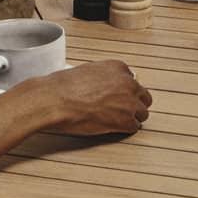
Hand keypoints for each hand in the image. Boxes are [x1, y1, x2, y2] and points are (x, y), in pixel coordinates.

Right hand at [36, 60, 152, 135]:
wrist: (54, 99)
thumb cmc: (63, 86)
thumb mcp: (87, 71)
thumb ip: (103, 77)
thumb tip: (105, 86)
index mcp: (118, 67)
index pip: (133, 81)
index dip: (126, 92)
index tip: (120, 97)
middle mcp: (127, 83)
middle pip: (143, 96)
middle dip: (134, 104)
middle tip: (123, 110)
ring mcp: (128, 102)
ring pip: (142, 113)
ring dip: (133, 117)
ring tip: (119, 121)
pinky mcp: (125, 120)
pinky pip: (134, 127)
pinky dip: (125, 129)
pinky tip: (115, 128)